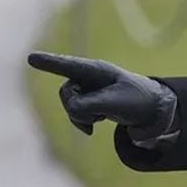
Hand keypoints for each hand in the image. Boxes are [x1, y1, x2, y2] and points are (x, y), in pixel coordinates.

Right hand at [28, 52, 176, 138]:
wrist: (154, 112)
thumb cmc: (138, 101)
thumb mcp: (114, 103)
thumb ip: (88, 105)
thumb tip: (71, 109)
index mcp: (97, 70)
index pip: (69, 65)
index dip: (50, 63)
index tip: (31, 58)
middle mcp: (89, 77)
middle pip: (66, 93)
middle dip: (77, 109)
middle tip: (98, 117)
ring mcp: (89, 89)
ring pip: (69, 105)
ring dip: (82, 117)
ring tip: (101, 119)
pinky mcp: (90, 102)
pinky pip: (74, 113)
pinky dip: (82, 122)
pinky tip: (93, 129)